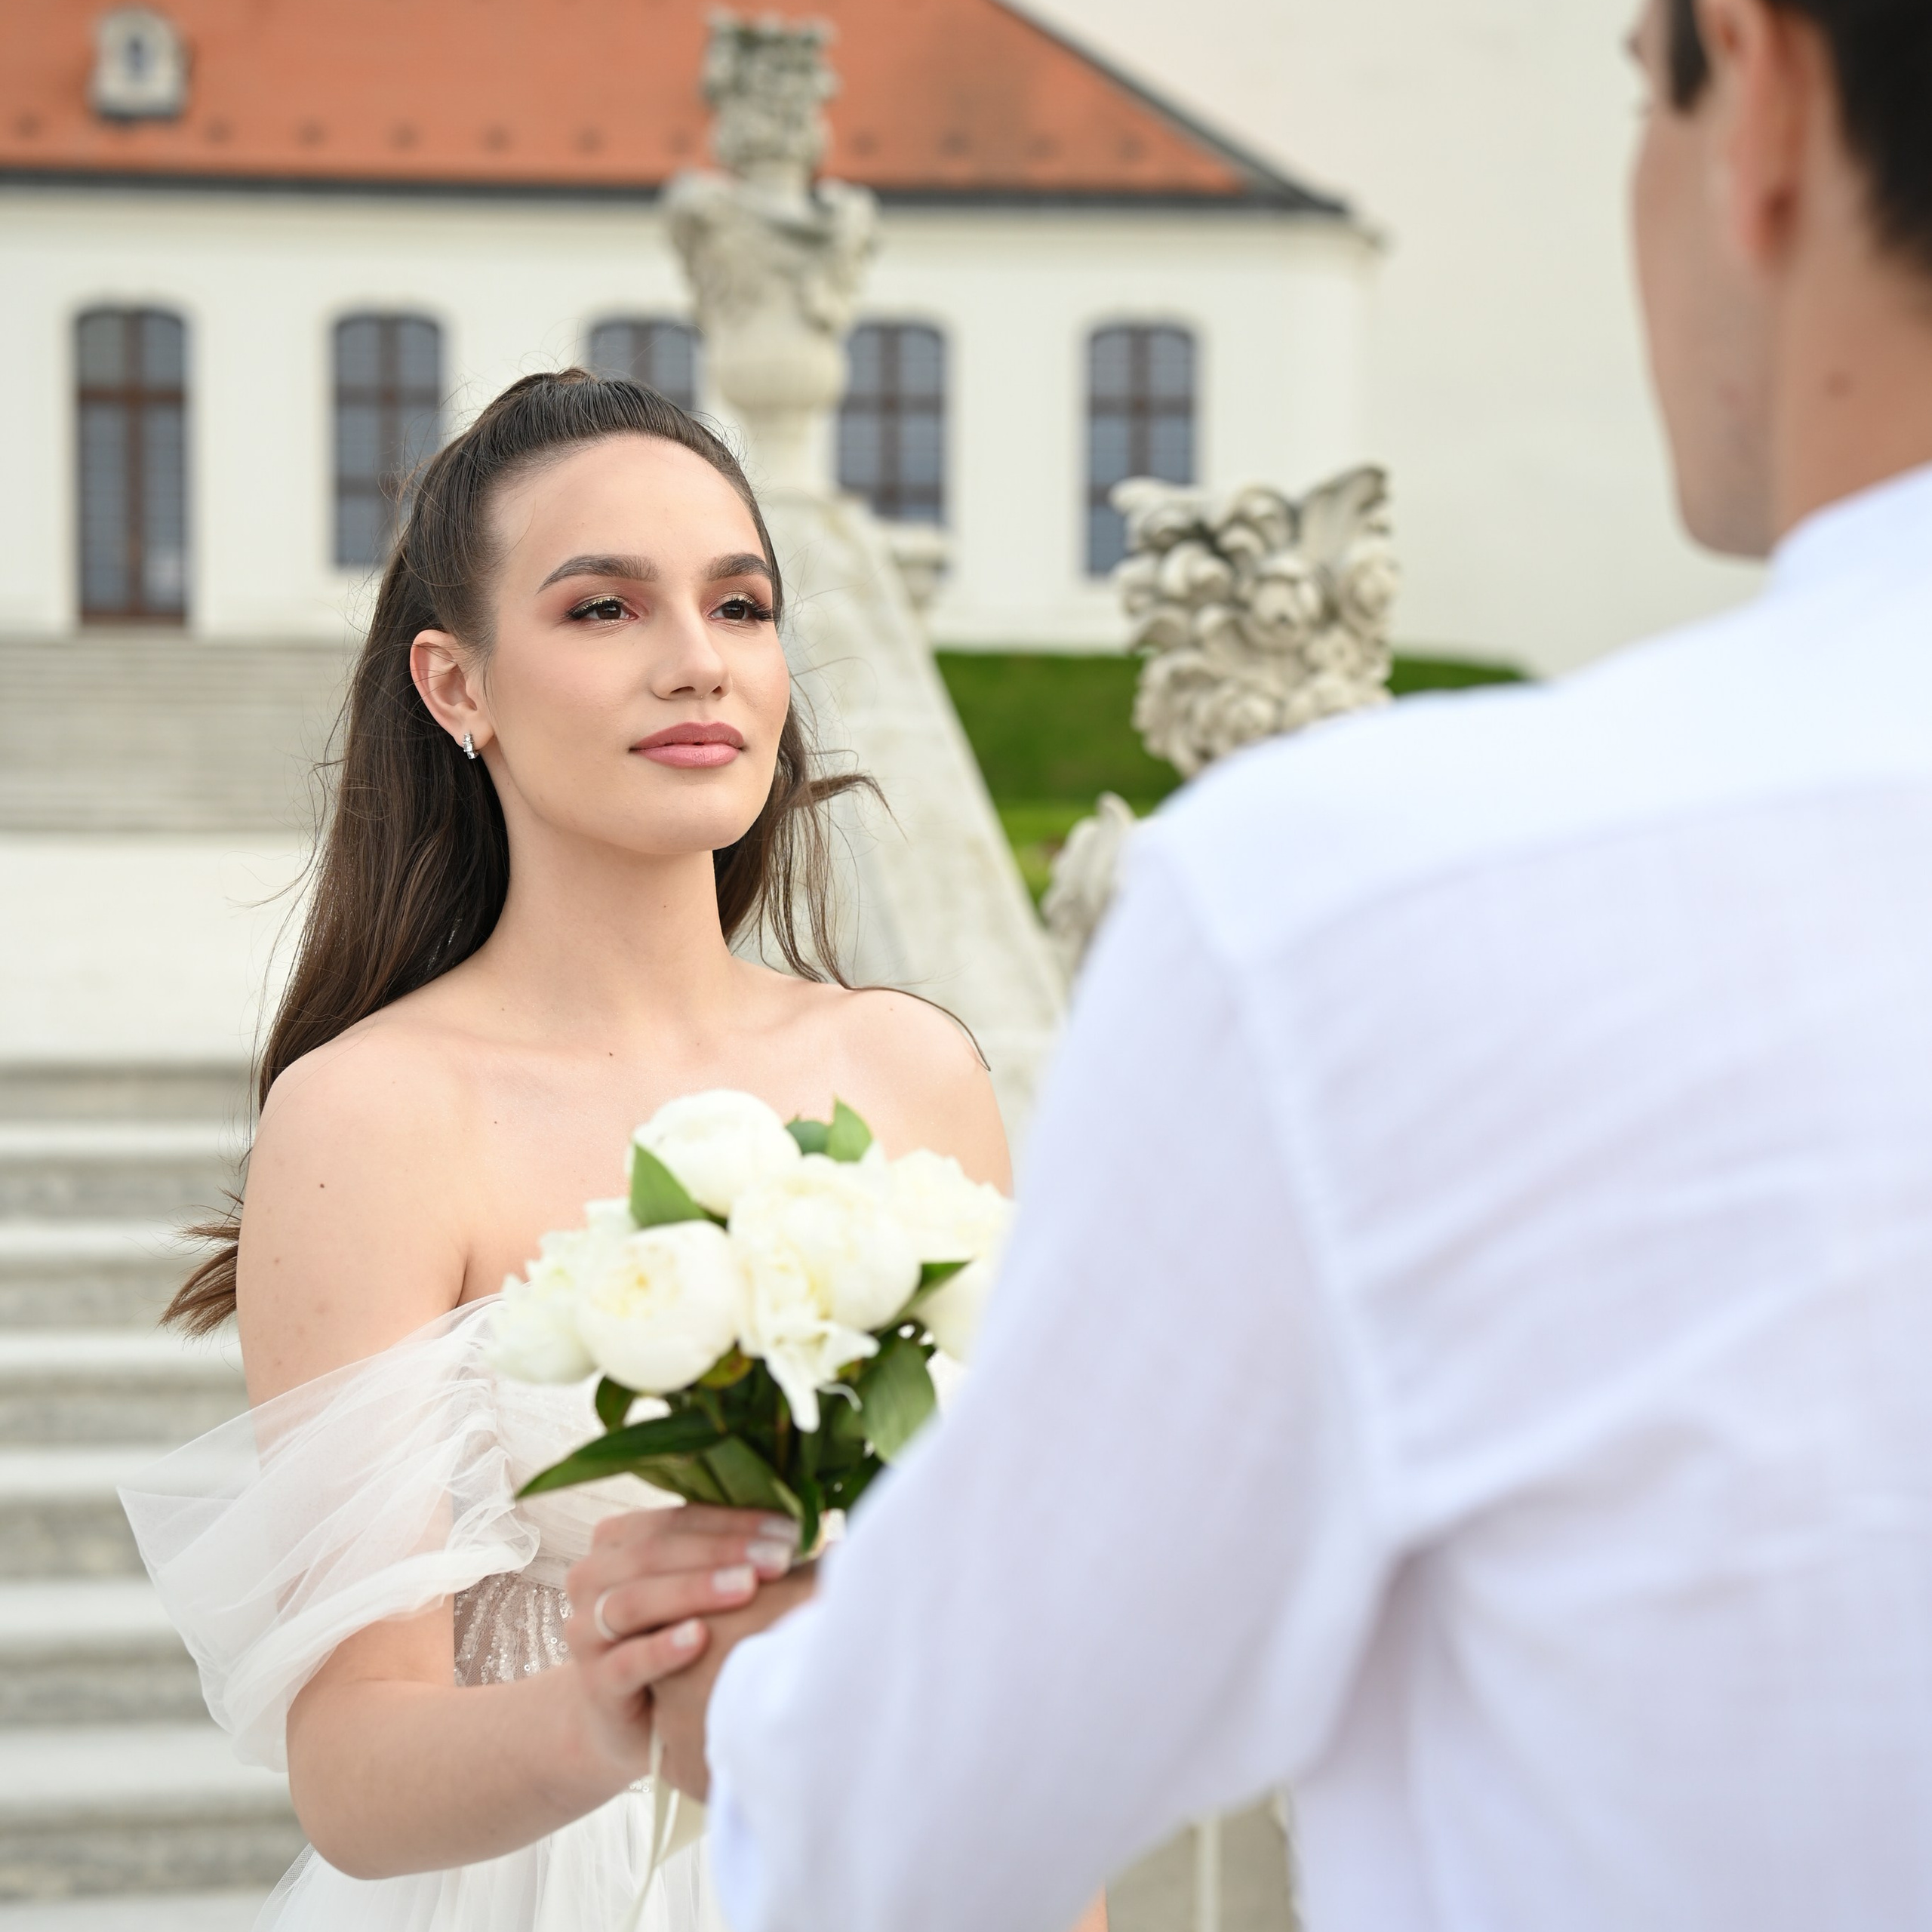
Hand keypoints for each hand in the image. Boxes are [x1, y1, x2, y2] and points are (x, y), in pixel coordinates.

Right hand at [565, 1505, 797, 1779]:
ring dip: (695, 1590)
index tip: (790, 1531)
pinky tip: (700, 1638)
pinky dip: (663, 1647)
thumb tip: (805, 1526)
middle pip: (655, 1552)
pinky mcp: (595, 1683)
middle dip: (723, 1551)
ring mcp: (585, 1630)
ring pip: (635, 1599)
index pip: (676, 1518)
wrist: (630, 1719)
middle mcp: (592, 1577)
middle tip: (779, 1558)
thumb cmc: (675, 1637)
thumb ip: (727, 1552)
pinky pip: (626, 1661)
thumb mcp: (695, 1588)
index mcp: (616, 1540)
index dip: (733, 1521)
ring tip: (748, 1587)